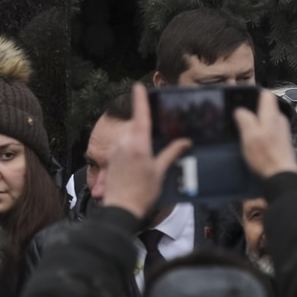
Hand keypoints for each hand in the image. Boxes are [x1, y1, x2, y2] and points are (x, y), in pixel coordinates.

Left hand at [104, 84, 191, 220]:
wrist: (120, 209)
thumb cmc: (143, 192)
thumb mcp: (160, 172)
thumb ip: (171, 153)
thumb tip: (185, 141)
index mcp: (138, 143)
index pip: (140, 116)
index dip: (139, 100)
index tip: (137, 86)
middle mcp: (124, 143)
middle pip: (135, 127)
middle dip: (144, 128)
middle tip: (157, 135)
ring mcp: (115, 151)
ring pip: (129, 138)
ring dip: (138, 141)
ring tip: (149, 156)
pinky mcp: (111, 159)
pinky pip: (123, 148)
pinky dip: (131, 150)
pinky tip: (139, 164)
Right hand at [233, 90, 296, 179]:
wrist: (281, 177)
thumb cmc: (265, 155)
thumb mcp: (250, 136)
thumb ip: (245, 119)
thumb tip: (240, 110)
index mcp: (272, 115)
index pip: (266, 94)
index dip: (254, 94)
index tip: (241, 100)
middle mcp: (280, 120)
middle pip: (266, 107)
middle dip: (252, 110)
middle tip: (238, 118)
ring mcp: (282, 132)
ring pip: (267, 120)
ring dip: (256, 123)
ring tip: (244, 131)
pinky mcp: (282, 142)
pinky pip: (269, 130)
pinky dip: (261, 133)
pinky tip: (253, 142)